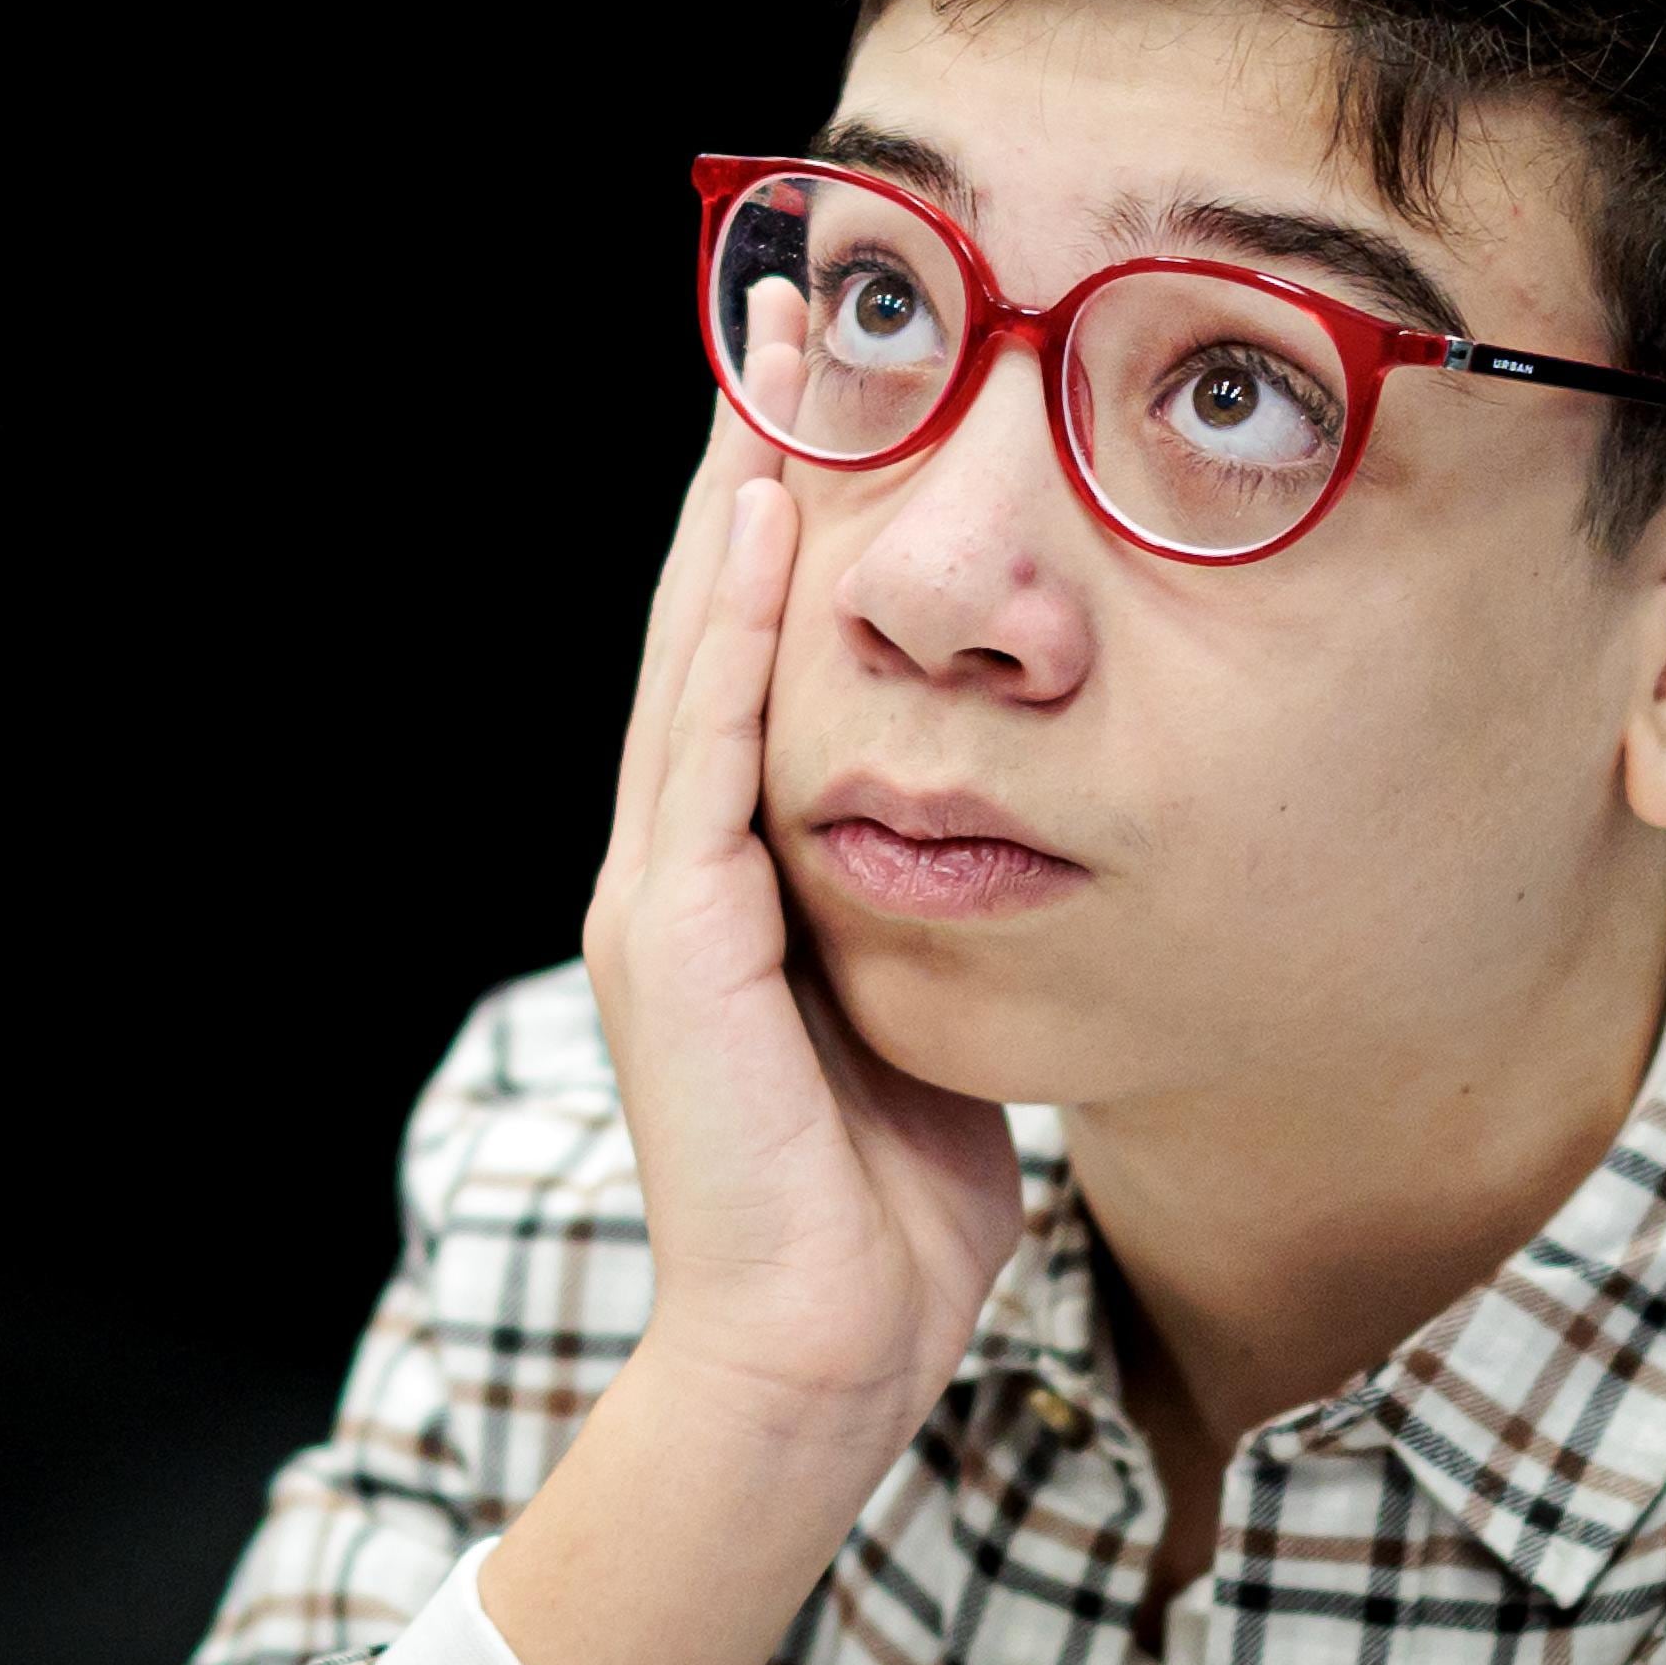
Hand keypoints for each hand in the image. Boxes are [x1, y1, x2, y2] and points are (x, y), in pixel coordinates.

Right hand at [581, 351, 1024, 1443]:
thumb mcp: (918, 1009)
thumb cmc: (883, 1204)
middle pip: (710, 618)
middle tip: (787, 311)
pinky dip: (730, 630)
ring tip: (768, 367)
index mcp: (730, 876)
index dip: (780, 517)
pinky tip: (763, 526)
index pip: (753, 657)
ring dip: (731, 502)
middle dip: (746, 459)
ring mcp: (659, 892)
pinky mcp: (673, 935)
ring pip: (697, 653)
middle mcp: (675, 860)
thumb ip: (924, 906)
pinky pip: (706, 750)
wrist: (814, 1353)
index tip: (828, 388)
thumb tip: (1006, 827)